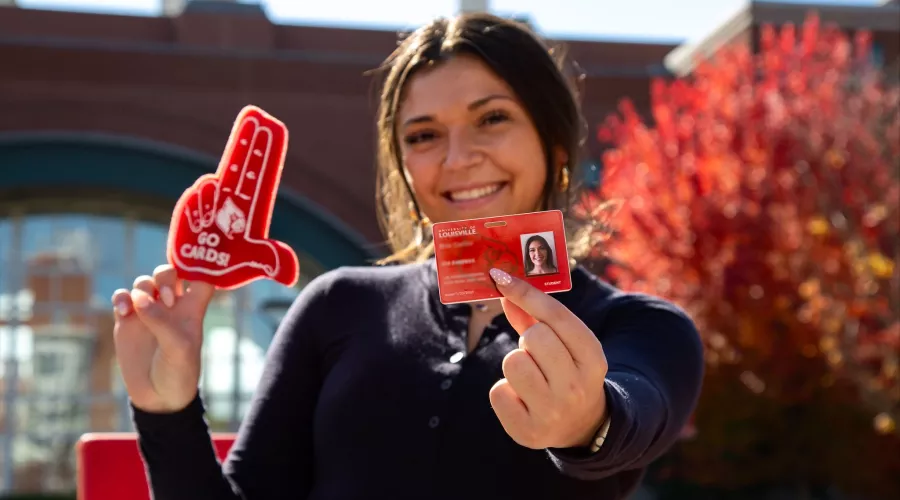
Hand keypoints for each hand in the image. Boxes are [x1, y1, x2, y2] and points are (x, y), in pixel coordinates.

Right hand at [110, 264, 215, 412]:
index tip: (191, 269)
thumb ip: (161, 321)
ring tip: (140, 307)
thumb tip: (139, 299)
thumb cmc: (178, 372)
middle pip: (170, 272)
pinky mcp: (127, 321)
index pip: (202, 279)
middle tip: (167, 299)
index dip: (199, 269)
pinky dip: (121, 297)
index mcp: (192, 310)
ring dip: (142, 287)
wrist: (158, 397)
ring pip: (144, 282)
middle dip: (165, 276)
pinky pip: (122, 297)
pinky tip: (123, 311)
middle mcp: (171, 307)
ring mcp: (148, 312)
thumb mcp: (178, 347)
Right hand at [170, 108, 297, 288]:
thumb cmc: (230, 268)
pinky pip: (194, 199)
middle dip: (248, 141)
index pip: (260, 174)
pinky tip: (204, 207)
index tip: (272, 129)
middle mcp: (231, 201)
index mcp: (251, 208)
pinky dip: (199, 202)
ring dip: (217, 187)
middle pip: (241, 164)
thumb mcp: (254, 263)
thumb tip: (291, 273)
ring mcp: (209, 203)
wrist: (199, 277)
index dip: (265, 152)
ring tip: (218, 211)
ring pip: (214, 182)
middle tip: (255, 117)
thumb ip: (272, 263)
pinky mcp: (188, 211)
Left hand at [487, 268, 608, 449]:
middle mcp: (576, 386)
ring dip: (515, 365)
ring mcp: (553, 411)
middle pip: (533, 337)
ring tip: (530, 377)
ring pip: (513, 362)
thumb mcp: (565, 344)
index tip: (500, 277)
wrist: (580, 425)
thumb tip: (503, 286)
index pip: (556, 315)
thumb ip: (535, 315)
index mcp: (592, 357)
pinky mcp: (528, 431)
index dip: (525, 292)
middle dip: (528, 341)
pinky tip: (522, 399)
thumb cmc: (566, 372)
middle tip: (537, 356)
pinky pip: (498, 392)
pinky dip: (505, 392)